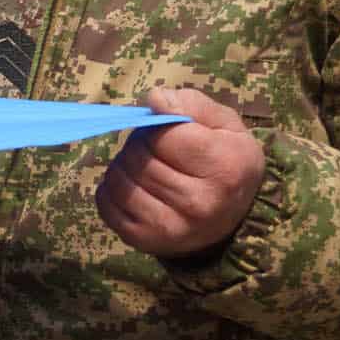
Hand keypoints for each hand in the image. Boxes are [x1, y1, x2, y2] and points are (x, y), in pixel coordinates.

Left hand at [96, 88, 264, 259]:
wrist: (234, 216)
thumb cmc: (226, 160)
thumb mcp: (224, 124)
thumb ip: (190, 104)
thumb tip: (154, 99)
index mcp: (224, 170)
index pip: (164, 135)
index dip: (160, 125)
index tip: (171, 131)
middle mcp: (199, 204)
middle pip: (139, 157)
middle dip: (141, 143)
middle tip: (157, 148)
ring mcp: (170, 227)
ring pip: (119, 178)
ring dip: (124, 164)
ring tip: (146, 165)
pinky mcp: (145, 240)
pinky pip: (106, 203)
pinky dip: (112, 188)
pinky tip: (135, 185)